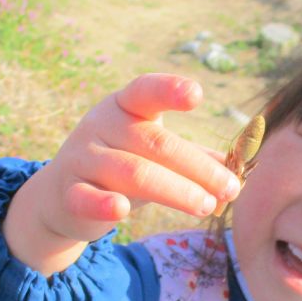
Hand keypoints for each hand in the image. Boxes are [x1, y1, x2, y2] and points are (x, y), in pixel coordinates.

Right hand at [3, 74, 240, 273]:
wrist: (61, 197)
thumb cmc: (122, 166)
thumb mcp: (155, 155)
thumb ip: (194, 158)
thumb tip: (240, 171)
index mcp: (125, 107)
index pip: (146, 92)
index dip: (169, 91)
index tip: (197, 95)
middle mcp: (102, 125)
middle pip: (156, 143)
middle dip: (198, 167)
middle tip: (231, 189)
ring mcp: (83, 158)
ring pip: (134, 173)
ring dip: (176, 190)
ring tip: (207, 206)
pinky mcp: (69, 193)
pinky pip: (87, 198)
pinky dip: (104, 204)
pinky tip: (123, 210)